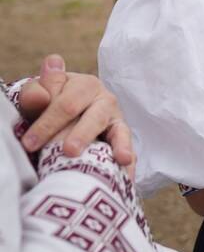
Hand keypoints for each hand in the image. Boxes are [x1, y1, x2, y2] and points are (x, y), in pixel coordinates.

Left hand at [17, 55, 133, 177]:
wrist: (68, 114)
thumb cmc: (50, 105)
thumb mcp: (39, 96)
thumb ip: (34, 95)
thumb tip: (40, 98)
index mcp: (85, 85)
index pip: (67, 104)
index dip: (48, 124)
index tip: (29, 144)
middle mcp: (105, 98)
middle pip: (93, 117)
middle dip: (79, 135)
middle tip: (66, 152)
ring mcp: (117, 118)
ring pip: (115, 130)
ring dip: (110, 145)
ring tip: (97, 158)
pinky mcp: (123, 135)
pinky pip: (127, 146)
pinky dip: (126, 154)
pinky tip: (126, 167)